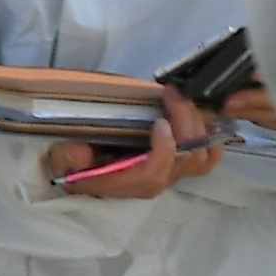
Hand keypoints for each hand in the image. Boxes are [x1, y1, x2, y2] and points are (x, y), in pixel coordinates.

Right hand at [50, 83, 221, 202]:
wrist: (87, 180)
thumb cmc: (78, 169)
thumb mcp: (63, 163)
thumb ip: (67, 158)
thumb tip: (79, 152)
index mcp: (131, 181)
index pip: (157, 171)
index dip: (165, 148)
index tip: (159, 122)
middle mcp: (157, 181)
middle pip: (186, 158)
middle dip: (185, 123)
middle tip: (172, 94)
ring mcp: (172, 175)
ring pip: (201, 155)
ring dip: (197, 125)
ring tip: (181, 100)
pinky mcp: (179, 166)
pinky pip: (207, 159)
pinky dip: (212, 140)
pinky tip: (205, 120)